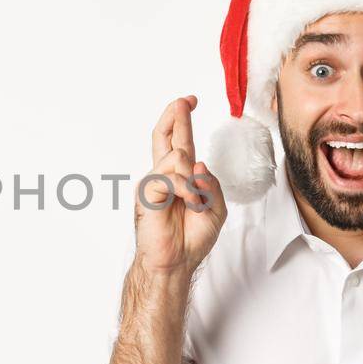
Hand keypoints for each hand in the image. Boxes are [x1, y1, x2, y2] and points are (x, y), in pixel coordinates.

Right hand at [134, 96, 227, 277]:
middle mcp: (163, 175)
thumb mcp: (215, 208)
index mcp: (178, 177)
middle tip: (184, 101)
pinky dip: (188, 191)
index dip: (182, 120)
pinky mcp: (148, 193)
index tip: (189, 101)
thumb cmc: (191, 238)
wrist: (176, 262)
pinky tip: (189, 204)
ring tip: (195, 202)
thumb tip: (198, 163)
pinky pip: (173, 178)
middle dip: (176, 116)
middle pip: (164, 136)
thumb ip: (211, 184)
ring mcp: (153, 183)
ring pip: (177, 157)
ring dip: (194, 179)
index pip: (177, 142)